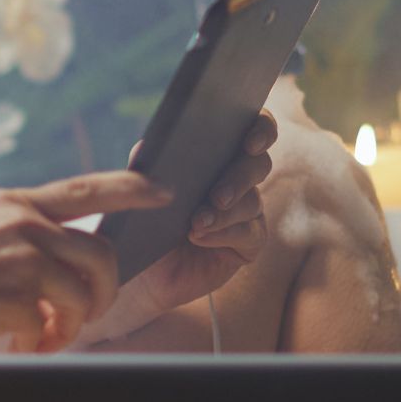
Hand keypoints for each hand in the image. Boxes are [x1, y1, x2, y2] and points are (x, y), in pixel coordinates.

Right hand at [0, 170, 171, 352]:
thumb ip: (16, 235)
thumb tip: (52, 269)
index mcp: (16, 204)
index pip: (88, 188)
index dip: (133, 188)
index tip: (163, 191)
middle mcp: (26, 223)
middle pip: (103, 254)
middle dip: (105, 292)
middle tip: (84, 316)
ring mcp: (23, 258)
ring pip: (85, 294)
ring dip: (75, 324)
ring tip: (47, 338)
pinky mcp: (15, 295)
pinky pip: (52, 326)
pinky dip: (41, 343)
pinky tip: (18, 345)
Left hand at [76, 110, 278, 345]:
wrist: (141, 273)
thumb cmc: (142, 224)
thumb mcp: (140, 190)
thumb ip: (146, 164)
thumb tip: (148, 146)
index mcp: (217, 154)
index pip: (254, 128)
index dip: (261, 129)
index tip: (250, 142)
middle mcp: (238, 178)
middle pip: (258, 164)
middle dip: (240, 176)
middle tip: (218, 195)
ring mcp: (247, 211)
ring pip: (252, 201)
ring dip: (224, 212)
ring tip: (195, 223)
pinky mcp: (249, 243)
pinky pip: (251, 232)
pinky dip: (225, 233)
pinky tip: (199, 237)